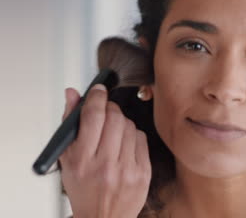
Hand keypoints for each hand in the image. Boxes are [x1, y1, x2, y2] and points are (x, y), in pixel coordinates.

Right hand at [59, 84, 151, 217]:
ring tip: (113, 134)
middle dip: (110, 109)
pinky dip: (133, 136)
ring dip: (121, 123)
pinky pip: (141, 138)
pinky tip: (125, 146)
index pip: (92, 117)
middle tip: (106, 112)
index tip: (98, 90)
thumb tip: (73, 94)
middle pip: (114, 117)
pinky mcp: (143, 172)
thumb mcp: (67, 160)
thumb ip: (70, 124)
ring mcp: (127, 169)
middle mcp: (105, 165)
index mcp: (82, 161)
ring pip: (129, 126)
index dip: (96, 97)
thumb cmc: (84, 190)